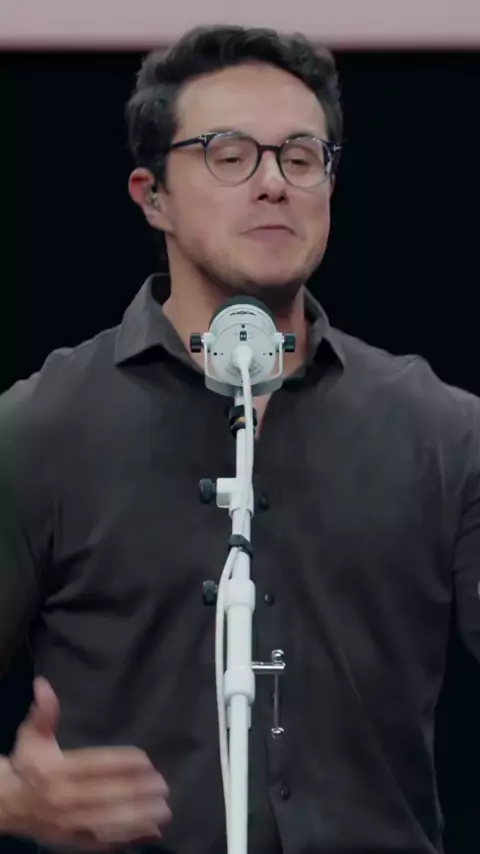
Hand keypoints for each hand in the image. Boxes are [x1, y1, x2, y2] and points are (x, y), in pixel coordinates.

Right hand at [6, 676, 171, 850]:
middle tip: (163, 785)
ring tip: (164, 809)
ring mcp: (70, 824)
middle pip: (107, 796)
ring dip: (139, 817)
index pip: (95, 766)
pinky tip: (151, 831)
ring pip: (109, 822)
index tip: (147, 761)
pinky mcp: (74, 842)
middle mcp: (64, 799)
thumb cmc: (27, 766)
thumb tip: (43, 684)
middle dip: (138, 792)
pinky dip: (129, 838)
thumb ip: (43, 712)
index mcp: (55, 771)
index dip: (122, 763)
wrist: (7, 806)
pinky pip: (105, 841)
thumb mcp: (32, 736)